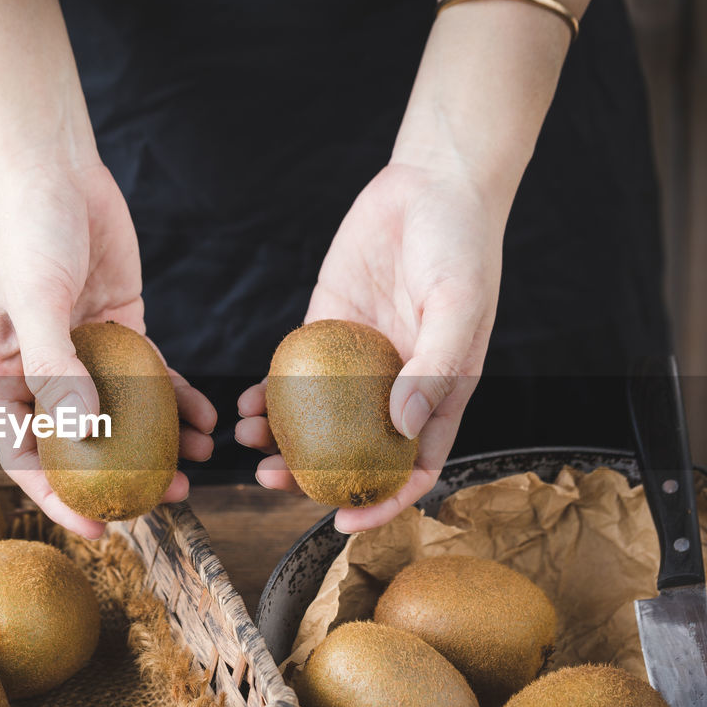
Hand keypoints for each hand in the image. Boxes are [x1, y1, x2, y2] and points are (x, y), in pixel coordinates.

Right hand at [0, 160, 215, 538]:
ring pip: (124, 415)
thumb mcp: (35, 299)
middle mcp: (41, 370)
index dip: (56, 499)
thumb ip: (57, 368)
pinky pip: (152, 375)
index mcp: (0, 374)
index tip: (97, 531)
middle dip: (120, 479)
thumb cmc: (24, 228)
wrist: (52, 164)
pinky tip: (207, 418)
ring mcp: (85, 351)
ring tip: (196, 470)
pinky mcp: (122, 326)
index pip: (24, 455)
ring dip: (159, 444)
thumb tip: (85, 436)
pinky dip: (178, 398)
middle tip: (162, 505)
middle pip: (80, 444)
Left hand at [236, 161, 502, 531]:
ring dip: (280, 441)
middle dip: (310, 478)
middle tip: (268, 481)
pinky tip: (244, 405)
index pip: (413, 469)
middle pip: (352, 453)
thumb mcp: (458, 306)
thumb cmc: (462, 245)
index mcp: (438, 395)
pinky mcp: (325, 327)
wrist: (432, 184)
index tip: (343, 523)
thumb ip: (434, 367)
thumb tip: (401, 428)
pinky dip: (268, 395)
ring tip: (246, 444)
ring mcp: (357, 361)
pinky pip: (293, 375)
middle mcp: (395, 388)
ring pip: (315, 421)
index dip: (382, 503)